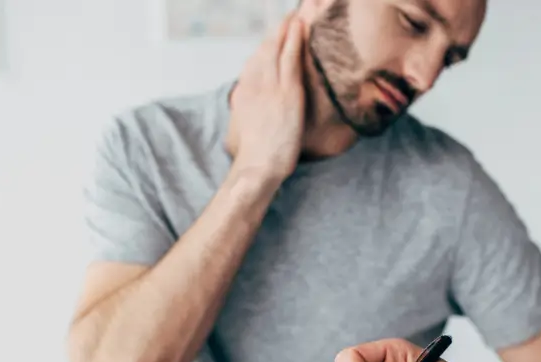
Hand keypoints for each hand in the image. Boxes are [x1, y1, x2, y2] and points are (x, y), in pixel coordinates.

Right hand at [226, 13, 305, 185]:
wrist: (258, 167)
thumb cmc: (253, 160)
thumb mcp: (240, 134)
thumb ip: (244, 117)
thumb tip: (243, 113)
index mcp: (243, 95)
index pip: (253, 65)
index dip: (263, 49)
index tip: (270, 40)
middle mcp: (254, 86)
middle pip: (264, 52)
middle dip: (275, 34)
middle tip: (285, 19)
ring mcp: (270, 87)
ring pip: (277, 50)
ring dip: (286, 30)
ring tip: (294, 16)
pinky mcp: (287, 92)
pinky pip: (290, 58)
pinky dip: (294, 39)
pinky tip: (300, 26)